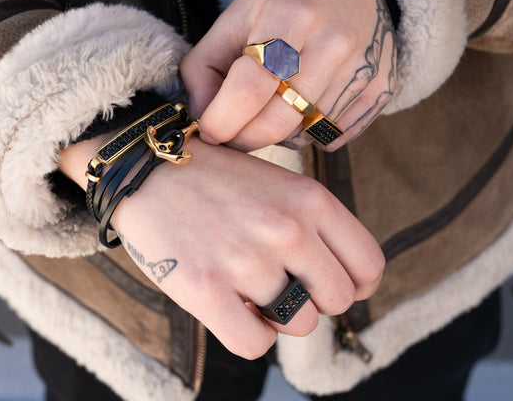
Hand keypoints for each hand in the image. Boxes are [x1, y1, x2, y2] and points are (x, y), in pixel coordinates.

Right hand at [59, 137, 383, 358]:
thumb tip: (343, 280)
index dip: (354, 285)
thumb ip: (314, 224)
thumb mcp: (277, 183)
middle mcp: (286, 229)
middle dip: (313, 301)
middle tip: (282, 285)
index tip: (328, 284)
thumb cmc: (213, 179)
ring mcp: (246, 260)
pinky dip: (249, 336)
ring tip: (249, 290)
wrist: (144, 168)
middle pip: (338, 301)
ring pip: (298, 325)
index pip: (368, 266)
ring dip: (276, 317)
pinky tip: (233, 310)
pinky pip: (254, 344)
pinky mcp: (205, 288)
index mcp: (309, 200)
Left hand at [181, 0, 396, 152]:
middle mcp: (334, 42)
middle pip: (278, 121)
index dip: (220, 121)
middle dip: (244, 138)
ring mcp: (364, 67)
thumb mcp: (236, 15)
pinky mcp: (382, 88)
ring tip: (272, 104)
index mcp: (290, 14)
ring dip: (278, 133)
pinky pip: (334, 136)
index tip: (208, 130)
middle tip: (232, 132)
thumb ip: (205, 66)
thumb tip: (200, 118)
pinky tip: (304, 104)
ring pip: (305, 134)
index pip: (248, 89)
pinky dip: (311, 132)